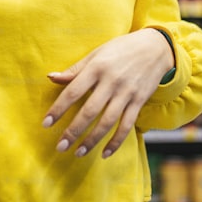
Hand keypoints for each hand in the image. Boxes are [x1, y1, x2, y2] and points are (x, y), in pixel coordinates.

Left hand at [43, 28, 173, 158]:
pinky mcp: (139, 101)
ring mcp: (126, 93)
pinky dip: (116, 141)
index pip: (73, 91)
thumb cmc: (120, 50)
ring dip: (92, 140)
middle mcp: (111, 81)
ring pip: (107, 121)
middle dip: (73, 131)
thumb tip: (51, 78)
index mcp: (96, 68)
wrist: (155, 48)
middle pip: (89, 111)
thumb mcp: (96, 54)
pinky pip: (127, 125)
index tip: (46, 124)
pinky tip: (105, 153)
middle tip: (60, 146)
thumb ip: (74, 70)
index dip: (58, 109)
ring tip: (78, 152)